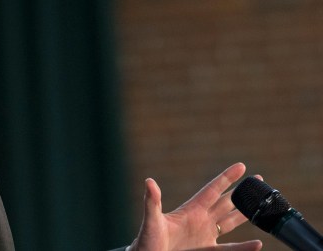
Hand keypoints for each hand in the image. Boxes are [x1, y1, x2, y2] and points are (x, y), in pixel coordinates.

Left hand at [129, 162, 261, 250]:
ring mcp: (205, 236)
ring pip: (230, 223)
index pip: (212, 190)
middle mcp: (200, 221)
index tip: (241, 166)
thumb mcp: (151, 221)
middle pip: (225, 203)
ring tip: (261, 208)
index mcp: (190, 211)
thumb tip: (149, 182)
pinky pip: (229, 249)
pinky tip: (258, 245)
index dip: (226, 178)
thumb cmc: (146, 241)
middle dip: (241, 192)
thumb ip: (152, 202)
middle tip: (257, 180)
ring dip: (245, 215)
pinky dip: (244, 247)